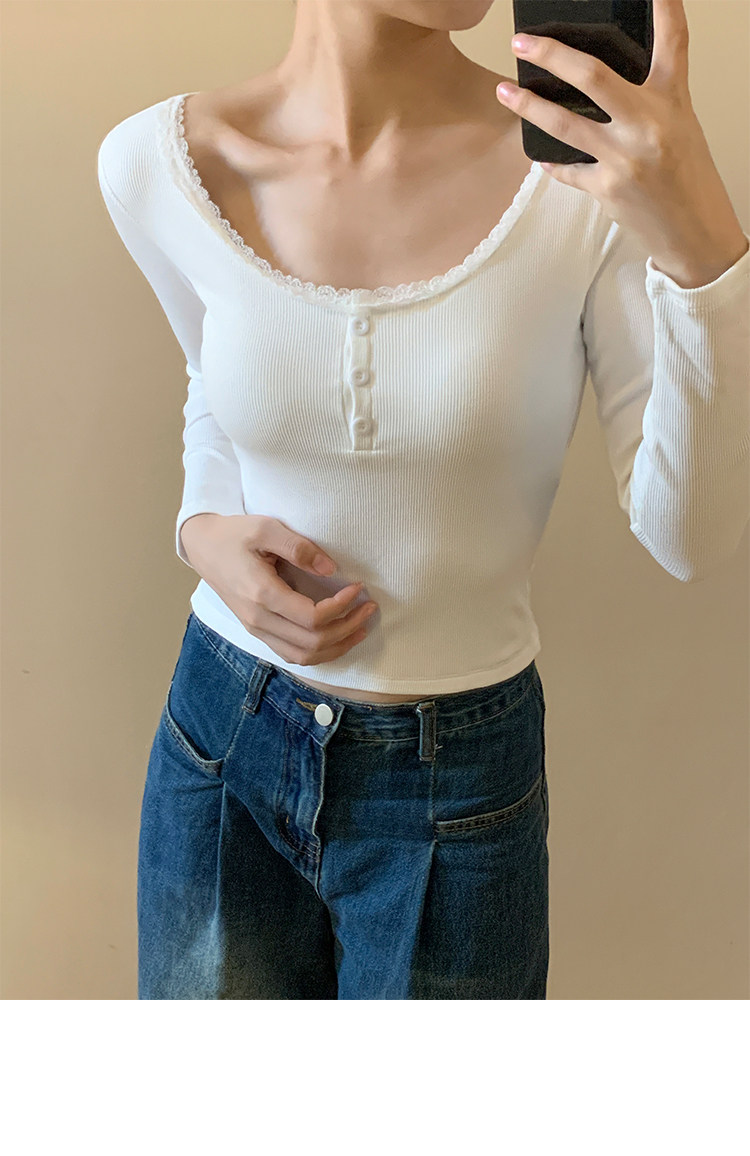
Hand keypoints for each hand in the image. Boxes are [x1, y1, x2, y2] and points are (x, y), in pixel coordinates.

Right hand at [179, 513, 377, 665]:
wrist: (204, 547)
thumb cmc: (235, 534)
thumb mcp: (266, 528)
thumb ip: (299, 547)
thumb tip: (331, 569)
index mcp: (261, 594)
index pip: (312, 616)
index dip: (342, 607)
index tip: (358, 588)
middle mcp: (258, 619)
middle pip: (312, 641)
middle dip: (347, 627)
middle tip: (369, 607)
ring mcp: (256, 629)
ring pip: (303, 656)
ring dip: (337, 646)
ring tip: (360, 627)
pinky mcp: (257, 631)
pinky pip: (292, 654)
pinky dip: (319, 652)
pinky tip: (337, 638)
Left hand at [497, 0, 747, 286]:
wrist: (696, 234)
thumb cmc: (688, 179)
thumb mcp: (680, 126)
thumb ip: (647, 100)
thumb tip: (602, 83)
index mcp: (672, 101)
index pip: (673, 41)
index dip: (663, 6)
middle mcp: (649, 125)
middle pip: (593, 76)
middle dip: (551, 55)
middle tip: (522, 42)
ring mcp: (625, 158)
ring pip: (565, 124)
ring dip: (529, 107)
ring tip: (505, 92)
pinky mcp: (607, 189)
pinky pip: (567, 169)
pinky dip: (552, 161)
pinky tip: (538, 154)